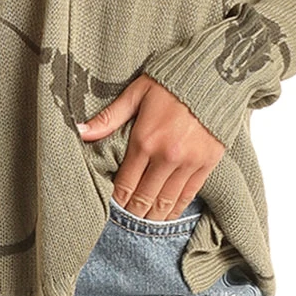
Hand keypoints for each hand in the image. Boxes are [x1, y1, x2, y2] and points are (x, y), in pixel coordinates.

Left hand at [76, 73, 224, 219]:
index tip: (111, 207)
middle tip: (125, 219)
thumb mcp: (136, 93)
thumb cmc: (171, 80)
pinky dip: (176, 209)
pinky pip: (188, 195)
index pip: (125, 185)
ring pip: (166, 202)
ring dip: (153, 216)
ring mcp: (188, 163)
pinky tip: (167, 215)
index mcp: (144, 140)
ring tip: (143, 221)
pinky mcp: (207, 164)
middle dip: (133, 213)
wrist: (215, 74)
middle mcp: (166, 157)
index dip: (117, 201)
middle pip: (144, 199)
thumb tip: (80, 131)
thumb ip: (109, 118)